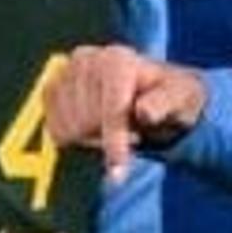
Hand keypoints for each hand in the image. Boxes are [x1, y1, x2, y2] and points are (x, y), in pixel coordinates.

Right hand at [44, 43, 202, 179]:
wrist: (147, 88)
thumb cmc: (167, 95)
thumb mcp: (180, 98)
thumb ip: (164, 104)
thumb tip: (144, 112)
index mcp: (118, 60)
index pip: (111, 110)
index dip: (115, 143)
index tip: (119, 173)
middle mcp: (87, 59)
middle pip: (87, 122)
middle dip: (108, 140)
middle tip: (133, 134)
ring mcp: (65, 72)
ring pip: (69, 128)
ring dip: (91, 140)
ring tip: (114, 129)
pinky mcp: (52, 88)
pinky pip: (54, 128)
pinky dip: (73, 137)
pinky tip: (93, 129)